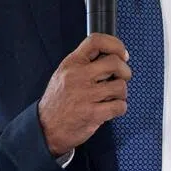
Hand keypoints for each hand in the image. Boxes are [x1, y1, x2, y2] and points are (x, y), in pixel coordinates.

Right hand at [38, 33, 131, 156]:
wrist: (45, 128)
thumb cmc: (58, 101)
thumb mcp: (64, 74)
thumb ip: (85, 63)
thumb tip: (114, 56)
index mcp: (71, 64)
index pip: (95, 41)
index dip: (115, 44)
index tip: (122, 54)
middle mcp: (78, 76)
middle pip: (114, 62)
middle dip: (125, 71)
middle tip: (122, 78)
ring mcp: (85, 95)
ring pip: (120, 86)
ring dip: (121, 93)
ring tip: (112, 97)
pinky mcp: (92, 114)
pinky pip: (120, 106)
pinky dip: (120, 108)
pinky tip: (110, 109)